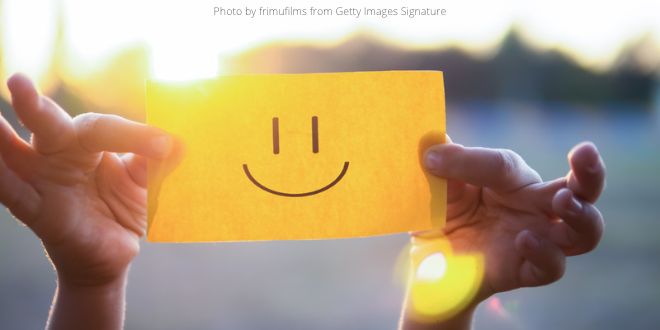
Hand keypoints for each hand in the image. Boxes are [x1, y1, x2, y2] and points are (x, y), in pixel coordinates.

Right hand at [0, 74, 173, 286]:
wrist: (112, 255)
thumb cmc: (123, 210)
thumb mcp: (146, 186)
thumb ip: (157, 163)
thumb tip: (180, 142)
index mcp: (88, 142)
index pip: (104, 129)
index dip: (135, 135)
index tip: (166, 145)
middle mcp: (59, 154)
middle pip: (50, 126)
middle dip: (35, 106)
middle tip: (20, 82)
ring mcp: (43, 181)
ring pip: (18, 154)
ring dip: (2, 138)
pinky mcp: (36, 211)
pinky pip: (13, 194)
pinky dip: (1, 179)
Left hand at [422, 139, 604, 300]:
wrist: (428, 264)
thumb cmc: (441, 218)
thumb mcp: (436, 191)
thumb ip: (442, 169)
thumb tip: (433, 143)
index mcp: (512, 181)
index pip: (506, 166)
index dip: (472, 161)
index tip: (432, 159)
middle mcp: (534, 207)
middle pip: (581, 189)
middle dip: (590, 171)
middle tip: (585, 153)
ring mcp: (536, 239)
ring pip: (583, 233)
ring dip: (582, 216)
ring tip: (564, 202)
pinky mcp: (526, 271)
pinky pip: (552, 266)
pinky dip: (545, 253)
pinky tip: (525, 240)